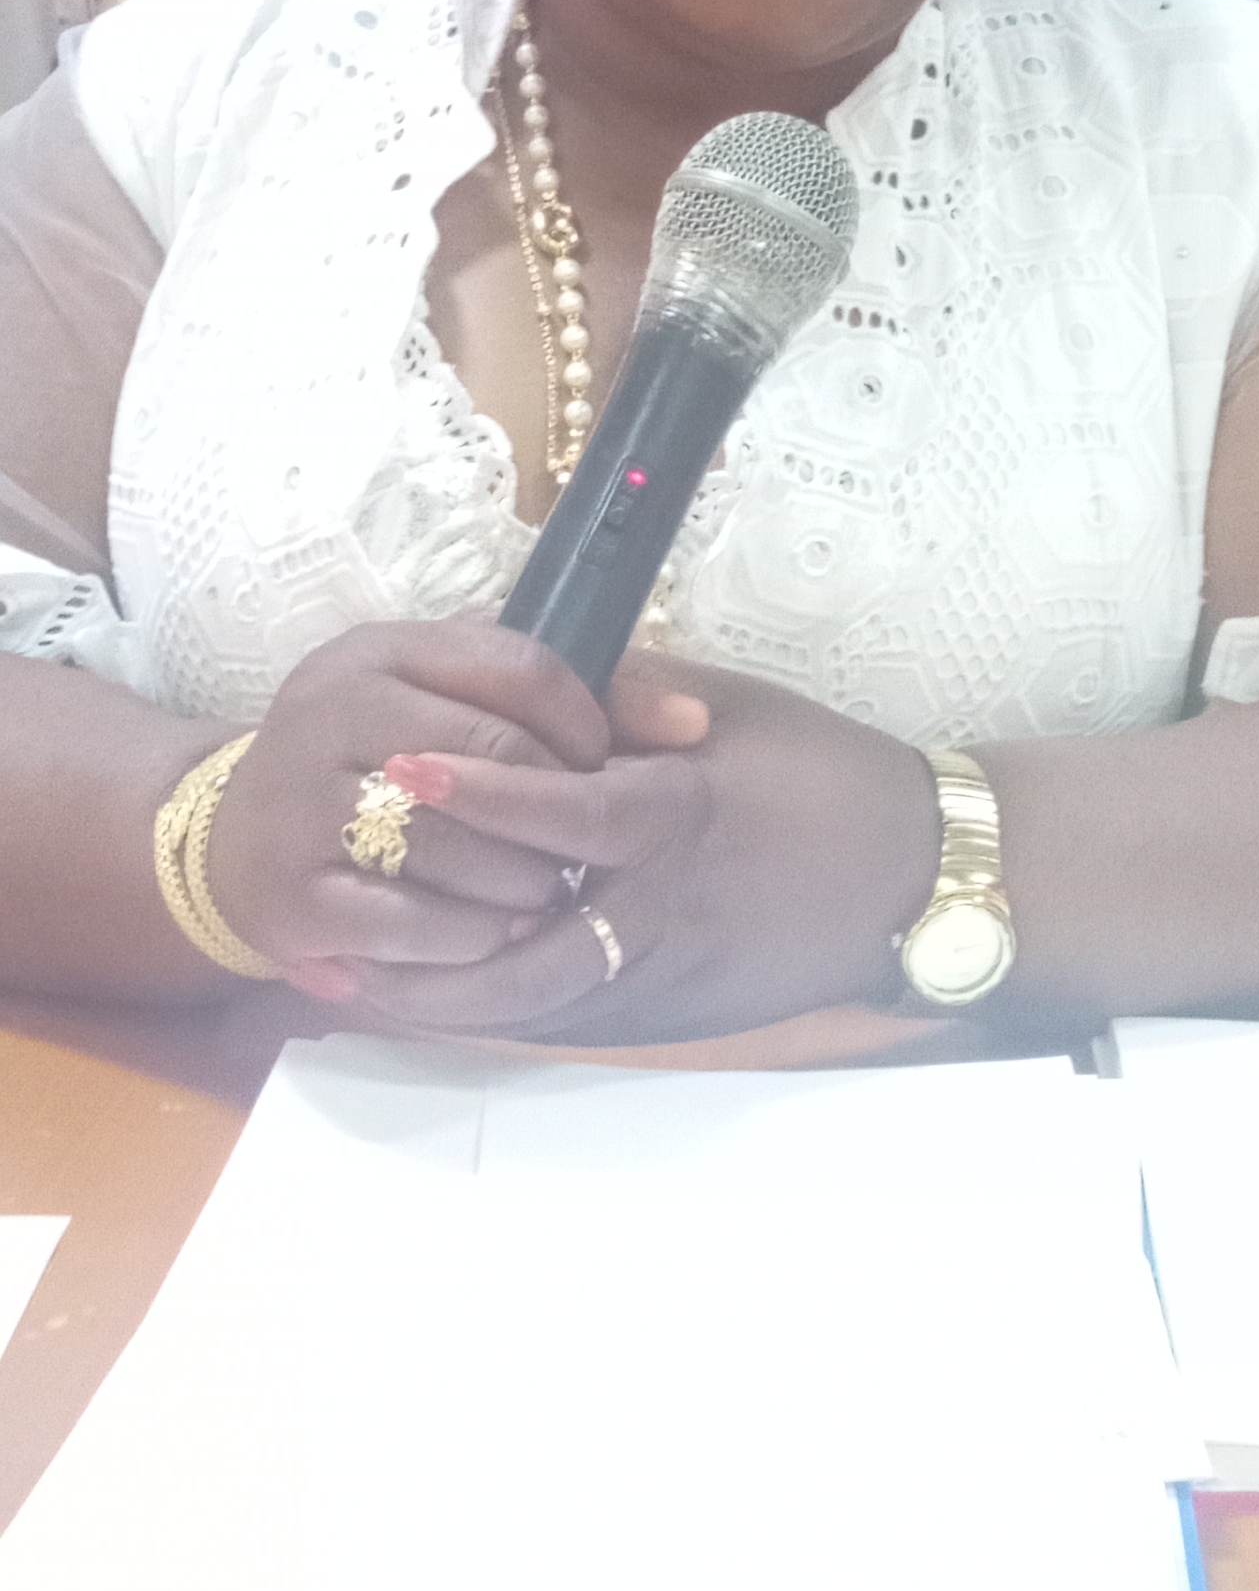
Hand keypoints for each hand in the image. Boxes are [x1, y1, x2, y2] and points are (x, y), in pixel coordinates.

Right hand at [201, 615, 707, 1000]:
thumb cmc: (374, 763)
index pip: (517, 665)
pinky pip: (410, 923)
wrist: (233, 843)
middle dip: (552, 814)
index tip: (600, 766)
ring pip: (455, 846)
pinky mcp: (293, 896)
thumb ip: (564, 696)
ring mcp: (302, 805)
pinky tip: (488, 938)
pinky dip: (466, 939)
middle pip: (492, 757)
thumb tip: (694, 721)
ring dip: (519, 884)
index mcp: (378, 651)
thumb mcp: (448, 701)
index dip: (582, 721)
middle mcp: (330, 712)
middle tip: (578, 850)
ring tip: (540, 897)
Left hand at [347, 659, 943, 1044]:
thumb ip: (630, 699)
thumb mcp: (738, 708)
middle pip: (528, 953)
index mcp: (685, 817)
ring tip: (352, 982)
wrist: (918, 878)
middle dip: (425, 953)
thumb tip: (538, 681)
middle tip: (334, 936)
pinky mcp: (678, 1014)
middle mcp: (667, 910)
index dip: (481, 794)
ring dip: (442, 999)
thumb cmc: (828, 775)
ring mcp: (671, 976)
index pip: (567, 814)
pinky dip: (498, 1010)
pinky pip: (571, 1020)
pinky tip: (435, 996)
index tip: (403, 768)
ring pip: (538, 1005)